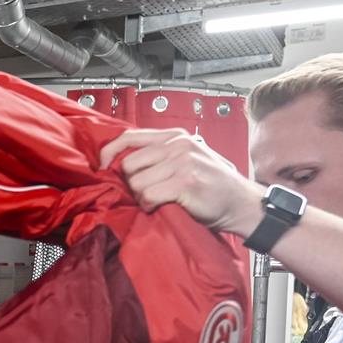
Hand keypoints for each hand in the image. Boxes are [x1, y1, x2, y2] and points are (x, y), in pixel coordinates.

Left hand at [99, 128, 265, 237]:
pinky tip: (163, 206)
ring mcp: (183, 162)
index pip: (128, 137)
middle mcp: (178, 145)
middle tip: (147, 193)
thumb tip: (120, 163)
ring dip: (142, 197)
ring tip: (159, 200)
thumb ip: (158, 155)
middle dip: (132, 184)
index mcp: (175, 136)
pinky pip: (148, 196)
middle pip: (128, 165)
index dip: (108, 154)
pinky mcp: (185, 182)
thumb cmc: (211, 185)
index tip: (101, 169)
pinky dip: (150, 206)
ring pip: (136, 183)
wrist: (241, 203)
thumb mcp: (186, 159)